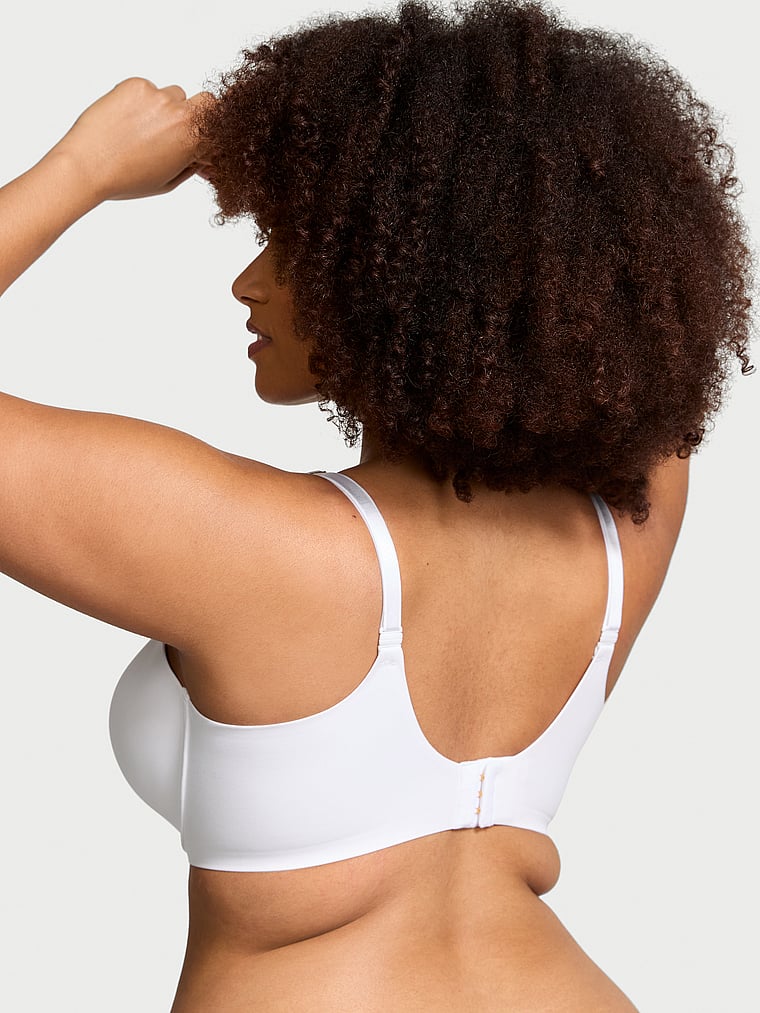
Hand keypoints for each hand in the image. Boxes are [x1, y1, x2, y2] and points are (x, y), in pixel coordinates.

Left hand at [51, 77, 214, 202]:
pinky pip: (148, 88)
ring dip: (165, 108)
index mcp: (192, 140)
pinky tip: (126, 120)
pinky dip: (141, 101)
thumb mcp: (167, 181)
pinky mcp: (135, 84)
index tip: (201, 141)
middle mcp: (179, 113)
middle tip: (179, 128)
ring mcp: (157, 96)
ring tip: (141, 130)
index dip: (212, 134)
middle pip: (206, 102)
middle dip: (198, 114)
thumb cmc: (125, 180)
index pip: (219, 127)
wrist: (87, 166)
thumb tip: (202, 157)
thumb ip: (191, 165)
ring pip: (173, 95)